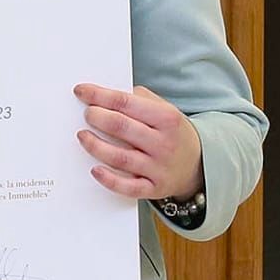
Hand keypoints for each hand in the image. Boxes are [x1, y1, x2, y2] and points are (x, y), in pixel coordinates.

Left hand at [74, 84, 203, 201]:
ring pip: (120, 157)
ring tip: (82, 136)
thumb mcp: (165, 109)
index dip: (99, 95)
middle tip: (87, 114)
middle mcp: (163, 143)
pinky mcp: (153, 188)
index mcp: (166, 118)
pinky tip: (95, 169)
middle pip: (121, 127)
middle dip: (97, 117)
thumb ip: (139, 98)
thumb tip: (106, 93)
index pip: (126, 102)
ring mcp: (158, 168)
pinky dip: (109, 179)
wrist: (198, 164)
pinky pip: (128, 187)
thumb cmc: (172, 133)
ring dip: (95, 145)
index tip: (81, 91)